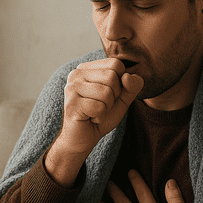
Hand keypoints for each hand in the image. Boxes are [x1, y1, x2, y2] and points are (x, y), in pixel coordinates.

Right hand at [46, 59, 142, 186]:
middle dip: (113, 96)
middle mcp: (76, 74)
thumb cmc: (100, 116)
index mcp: (87, 68)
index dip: (120, 83)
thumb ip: (131, 86)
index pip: (116, 64)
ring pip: (106, 93)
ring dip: (106, 108)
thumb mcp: (121, 99)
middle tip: (101, 105)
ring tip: (95, 112)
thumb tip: (128, 76)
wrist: (83, 138)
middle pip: (112, 77)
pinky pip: (99, 107)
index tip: (107, 95)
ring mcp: (71, 88)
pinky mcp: (71, 104)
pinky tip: (90, 118)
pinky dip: (99, 117)